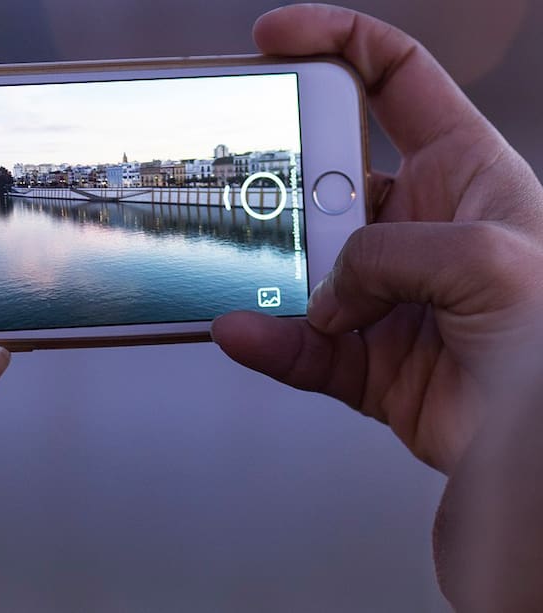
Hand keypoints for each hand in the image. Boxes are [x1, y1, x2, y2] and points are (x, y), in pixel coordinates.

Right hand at [212, 4, 542, 473]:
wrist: (542, 438)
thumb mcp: (490, 259)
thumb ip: (392, 252)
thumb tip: (328, 288)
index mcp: (463, 172)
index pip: (393, 79)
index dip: (333, 43)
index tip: (275, 39)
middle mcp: (418, 227)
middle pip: (325, 177)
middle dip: (283, 181)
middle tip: (250, 189)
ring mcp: (386, 292)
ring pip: (302, 267)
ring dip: (269, 273)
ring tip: (245, 276)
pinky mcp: (364, 354)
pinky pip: (299, 341)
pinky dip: (268, 339)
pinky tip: (247, 331)